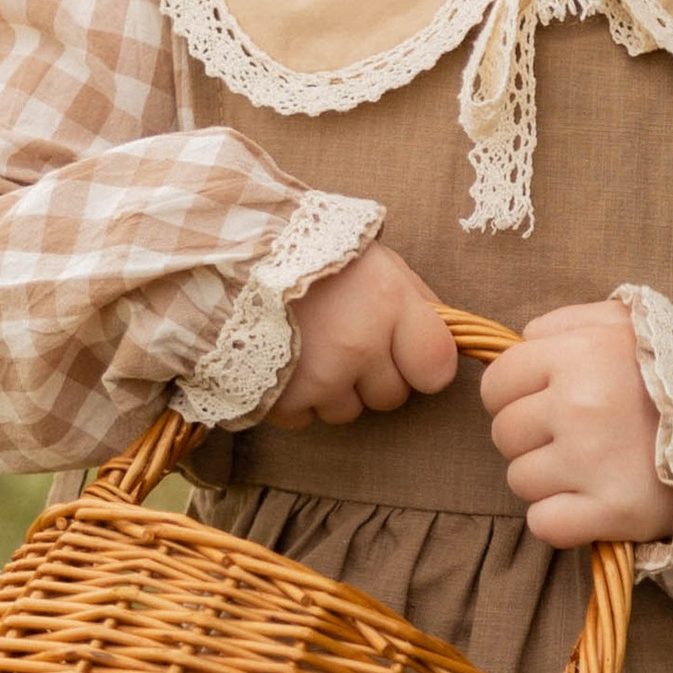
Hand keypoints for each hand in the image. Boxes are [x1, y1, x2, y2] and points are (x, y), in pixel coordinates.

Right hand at [266, 242, 460, 428]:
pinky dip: (297, 399)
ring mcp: (321, 376)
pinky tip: (284, 362)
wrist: (229, 256)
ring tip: (309, 346)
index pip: (437, 368)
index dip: (423, 364)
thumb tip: (443, 342)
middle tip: (343, 339)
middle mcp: (359, 344)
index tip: (408, 354)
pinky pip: (306, 419)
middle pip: (391, 396)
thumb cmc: (310, 253)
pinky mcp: (283, 399)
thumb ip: (412, 300)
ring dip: (334, 390)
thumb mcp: (374, 260)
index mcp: (388, 301)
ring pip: (348, 412)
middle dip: (373, 377)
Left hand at [479, 301, 672, 551]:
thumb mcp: (619, 322)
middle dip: (530, 437)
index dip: (513, 396)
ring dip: (546, 478)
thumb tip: (519, 344)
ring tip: (587, 467)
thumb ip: (562, 322)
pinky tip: (587, 503)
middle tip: (571, 436)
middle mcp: (578, 407)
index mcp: (576, 354)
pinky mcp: (613, 511)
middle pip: (505, 435)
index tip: (542, 403)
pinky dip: (559, 519)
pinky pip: (545, 523)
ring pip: (520, 480)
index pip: (496, 385)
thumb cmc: (670, 367)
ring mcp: (593, 463)